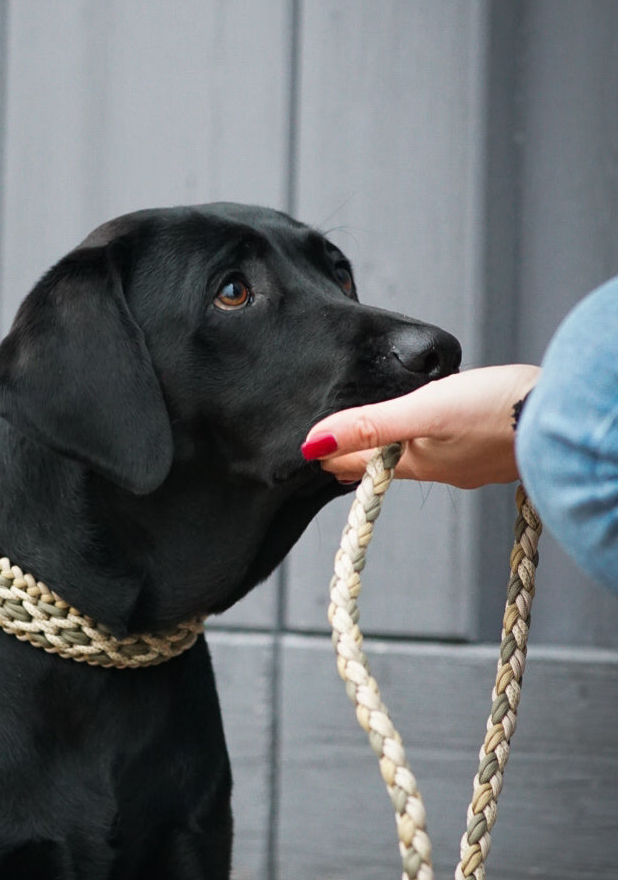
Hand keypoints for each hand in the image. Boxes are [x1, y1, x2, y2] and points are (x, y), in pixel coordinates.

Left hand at [300, 365, 540, 489]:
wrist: (563, 417)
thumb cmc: (496, 412)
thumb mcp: (424, 410)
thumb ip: (371, 424)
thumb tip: (315, 443)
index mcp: (420, 463)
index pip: (365, 463)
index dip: (338, 457)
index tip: (315, 458)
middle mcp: (445, 469)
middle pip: (393, 462)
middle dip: (367, 457)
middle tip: (341, 455)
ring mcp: (474, 464)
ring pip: (427, 456)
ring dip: (403, 450)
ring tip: (386, 444)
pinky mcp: (500, 452)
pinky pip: (458, 449)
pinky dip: (441, 443)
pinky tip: (448, 432)